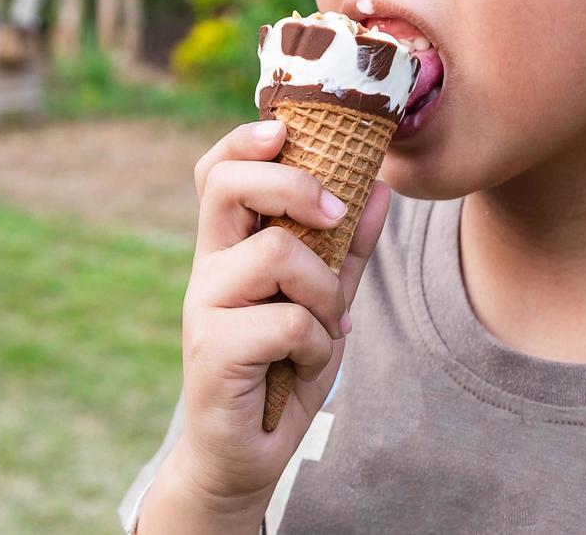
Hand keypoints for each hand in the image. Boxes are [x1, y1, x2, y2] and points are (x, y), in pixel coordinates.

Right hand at [139, 118, 392, 530]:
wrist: (248, 455)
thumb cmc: (282, 370)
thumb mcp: (326, 301)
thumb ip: (349, 249)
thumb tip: (380, 187)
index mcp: (230, 248)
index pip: (217, 171)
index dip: (244, 139)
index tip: (285, 130)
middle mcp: (208, 268)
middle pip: (226, 184)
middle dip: (292, 183)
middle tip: (333, 212)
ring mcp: (204, 306)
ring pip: (276, 252)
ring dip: (323, 290)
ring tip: (326, 325)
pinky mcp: (212, 349)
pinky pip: (288, 319)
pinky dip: (317, 343)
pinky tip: (306, 363)